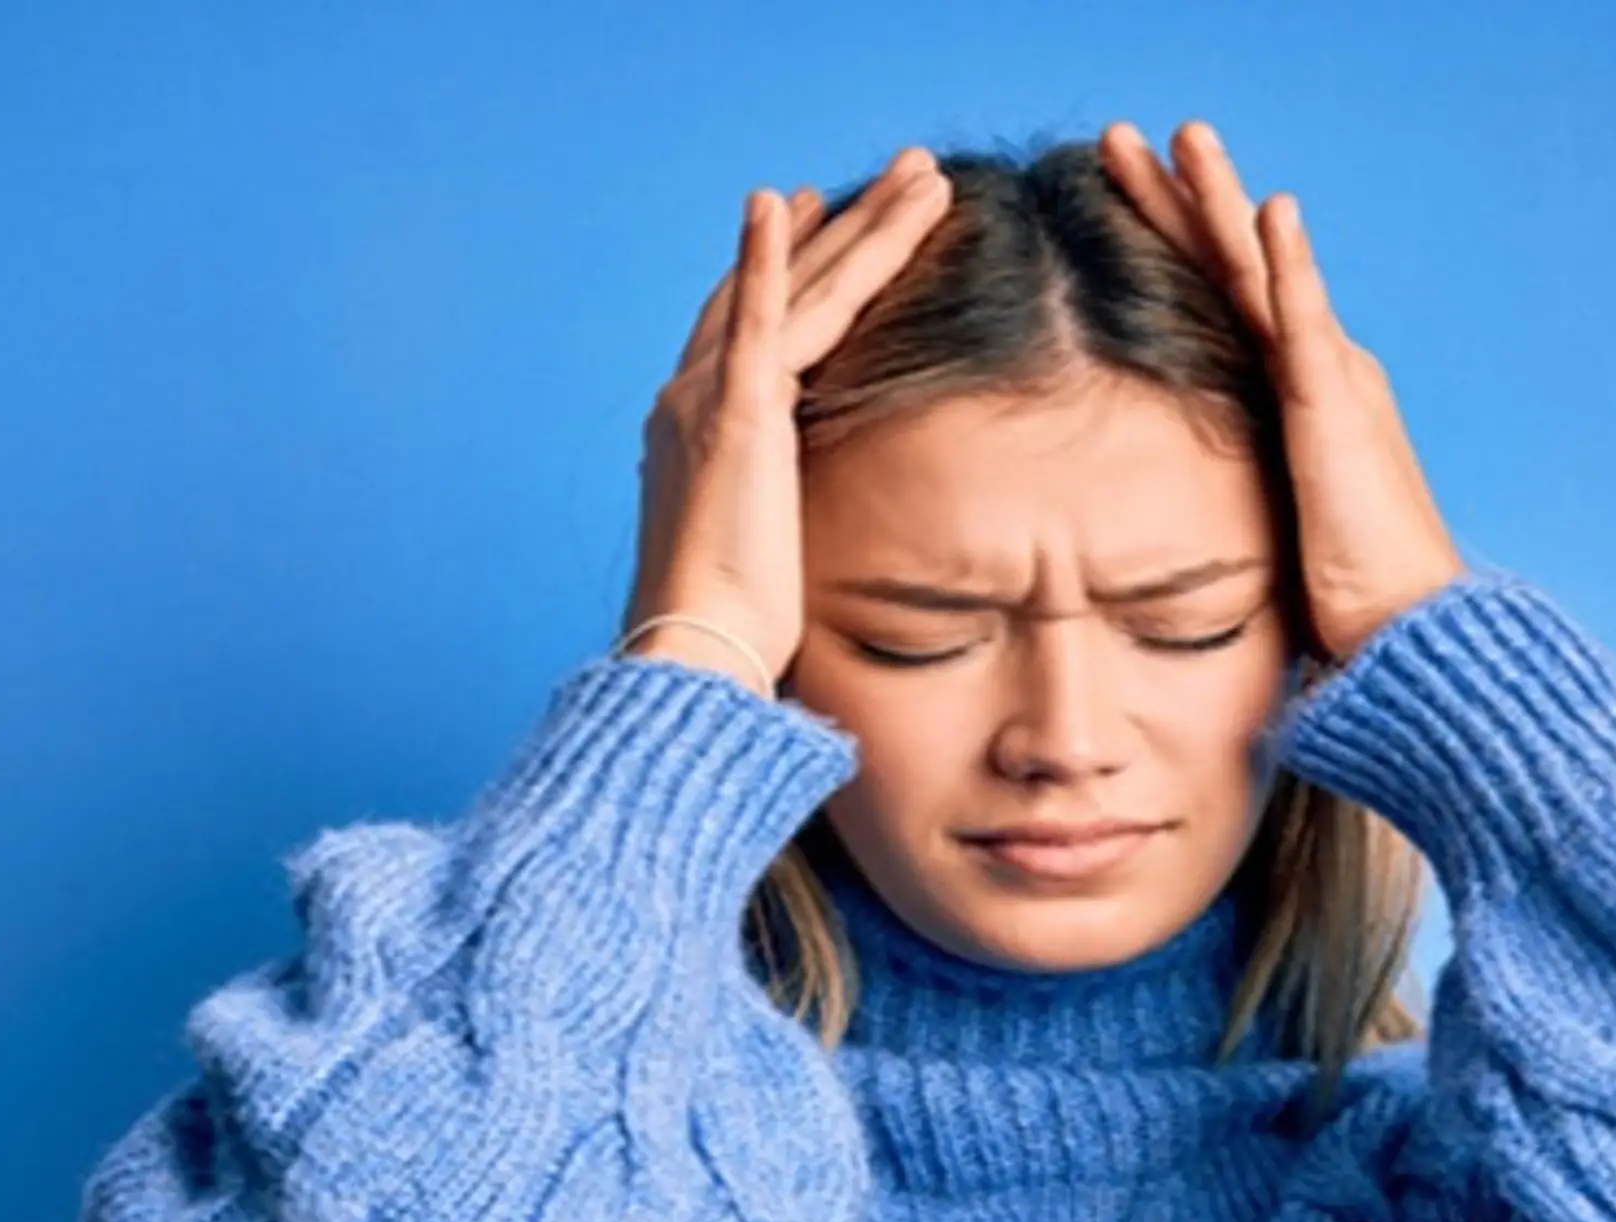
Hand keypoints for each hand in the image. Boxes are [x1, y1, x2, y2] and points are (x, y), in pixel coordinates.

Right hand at [623, 146, 957, 697]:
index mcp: (705, 434)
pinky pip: (757, 317)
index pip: (757, 327)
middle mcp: (695, 400)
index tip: (821, 218)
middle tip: (903, 175)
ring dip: (861, 225)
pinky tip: (779, 198)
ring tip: (921, 172)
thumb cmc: (734, 635)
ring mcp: (711, 400)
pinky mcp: (733, 414)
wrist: (696, 654)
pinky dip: (766, 255)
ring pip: (801, 288)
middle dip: (846, 228)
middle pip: (786, 288)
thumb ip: (790, 521)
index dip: (790, 266)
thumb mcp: (772, 560)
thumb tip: (818, 547)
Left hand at [1099, 117, 1465, 665]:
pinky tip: (1271, 211)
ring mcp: (1330, 381)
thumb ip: (1224, 490)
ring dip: (1222, 199)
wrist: (1405, 632)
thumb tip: (1152, 507)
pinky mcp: (1339, 411)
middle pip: (1228, 265)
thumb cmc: (1341, 597)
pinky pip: (1308, 325)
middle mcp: (1314, 369)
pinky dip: (1290, 265)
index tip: (1115, 191)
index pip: (1216, 298)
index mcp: (1292, 392)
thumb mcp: (1263, 523)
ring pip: (1261, 271)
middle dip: (1178, 197)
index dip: (1167, 240)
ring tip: (1184, 136)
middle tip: (1123, 136)